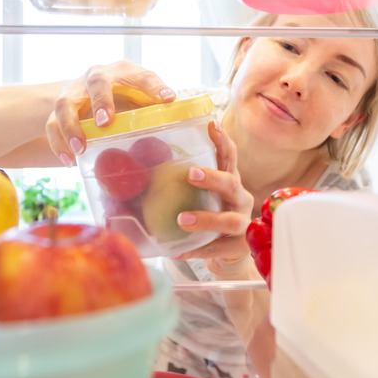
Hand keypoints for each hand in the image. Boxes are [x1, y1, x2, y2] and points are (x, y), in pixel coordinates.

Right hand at [45, 60, 175, 166]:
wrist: (81, 94)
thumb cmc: (120, 100)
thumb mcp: (138, 100)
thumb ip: (155, 111)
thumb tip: (184, 126)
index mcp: (124, 72)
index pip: (141, 75)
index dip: (154, 86)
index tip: (168, 99)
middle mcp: (96, 77)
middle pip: (96, 81)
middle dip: (101, 101)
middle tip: (106, 122)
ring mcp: (74, 92)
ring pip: (65, 104)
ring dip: (72, 127)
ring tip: (80, 149)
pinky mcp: (56, 109)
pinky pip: (51, 125)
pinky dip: (58, 144)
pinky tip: (69, 162)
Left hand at [173, 120, 256, 279]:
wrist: (225, 253)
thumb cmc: (207, 217)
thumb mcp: (199, 197)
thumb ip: (179, 184)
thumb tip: (135, 168)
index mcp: (230, 182)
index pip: (229, 157)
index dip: (222, 141)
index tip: (211, 123)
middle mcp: (240, 199)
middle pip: (232, 184)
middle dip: (213, 178)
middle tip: (190, 174)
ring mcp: (242, 224)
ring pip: (229, 220)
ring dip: (205, 219)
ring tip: (181, 219)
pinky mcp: (238, 248)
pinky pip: (215, 249)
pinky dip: (195, 250)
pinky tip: (176, 250)